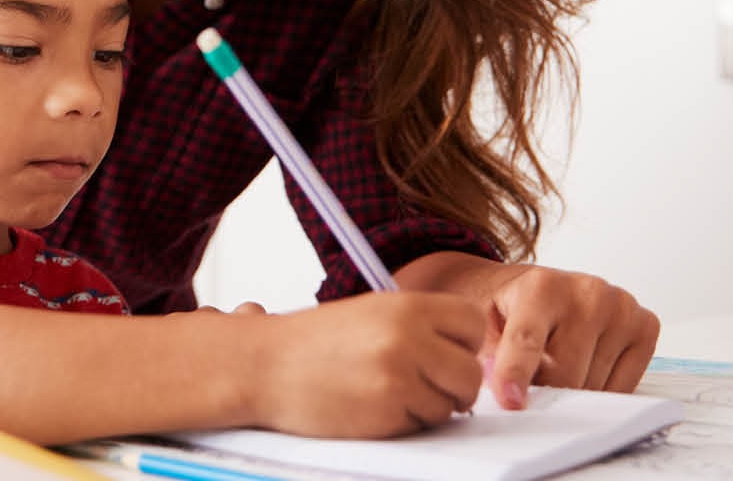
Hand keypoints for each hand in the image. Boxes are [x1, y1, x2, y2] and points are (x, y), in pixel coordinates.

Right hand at [244, 292, 487, 437]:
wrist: (260, 366)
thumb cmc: (311, 343)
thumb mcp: (369, 314)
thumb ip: (418, 326)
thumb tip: (464, 355)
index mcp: (405, 305)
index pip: (472, 324)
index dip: (464, 344)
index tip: (445, 353)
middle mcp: (407, 337)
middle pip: (469, 373)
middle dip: (454, 387)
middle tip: (425, 387)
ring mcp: (398, 376)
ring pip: (448, 406)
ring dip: (426, 409)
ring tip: (386, 394)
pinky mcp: (385, 412)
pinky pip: (419, 426)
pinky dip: (402, 423)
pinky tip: (371, 407)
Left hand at [477, 263, 659, 408]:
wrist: (534, 287)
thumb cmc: (508, 309)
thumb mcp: (482, 326)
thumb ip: (489, 358)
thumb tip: (507, 395)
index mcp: (540, 286)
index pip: (527, 340)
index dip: (516, 375)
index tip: (511, 402)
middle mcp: (587, 292)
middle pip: (564, 374)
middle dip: (543, 390)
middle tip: (530, 378)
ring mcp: (621, 308)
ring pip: (594, 385)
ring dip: (572, 389)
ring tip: (557, 362)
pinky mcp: (645, 326)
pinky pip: (623, 386)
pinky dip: (601, 388)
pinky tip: (584, 364)